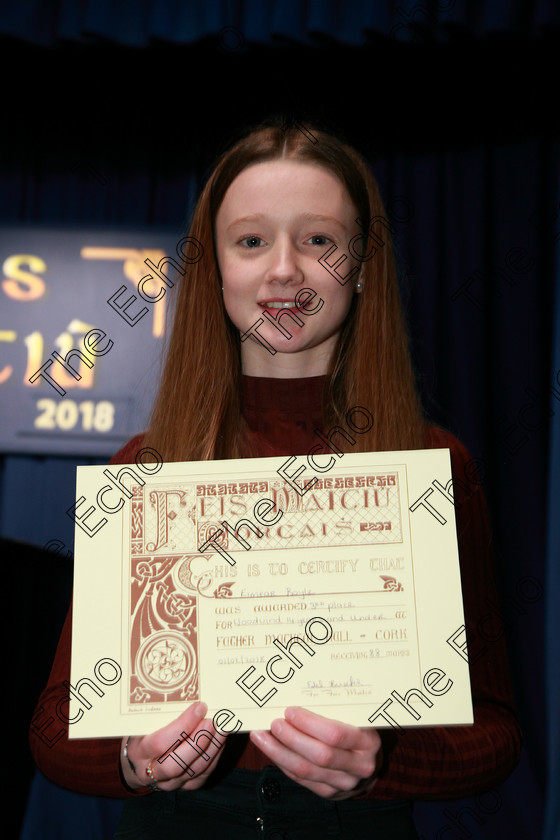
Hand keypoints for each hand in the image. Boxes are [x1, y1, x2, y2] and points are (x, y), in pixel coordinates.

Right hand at [121, 701, 225, 791]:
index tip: (199, 707)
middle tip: (213, 721)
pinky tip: (221, 740)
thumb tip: (190, 695)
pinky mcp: (185, 787)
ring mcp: (169, 783)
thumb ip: (161, 714)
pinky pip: (203, 776)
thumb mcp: (144, 722)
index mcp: (139, 752)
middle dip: (198, 741)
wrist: (138, 763)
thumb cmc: (143, 734)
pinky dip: (215, 757)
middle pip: (176, 763)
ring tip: (222, 728)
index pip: (160, 742)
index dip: (182, 725)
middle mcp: (151, 772)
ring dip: (212, 748)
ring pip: (193, 771)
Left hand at [249, 706, 381, 798]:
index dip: (309, 723)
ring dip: (279, 753)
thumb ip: (335, 710)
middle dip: (292, 738)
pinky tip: (271, 750)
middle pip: (320, 755)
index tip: (290, 711)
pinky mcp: (329, 793)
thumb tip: (298, 692)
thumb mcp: (356, 717)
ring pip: (306, 771)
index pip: (335, 734)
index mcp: (368, 742)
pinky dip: (283, 763)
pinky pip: (302, 780)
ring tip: (262, 736)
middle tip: (274, 723)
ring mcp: (344, 783)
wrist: (369, 764)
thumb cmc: (358, 731)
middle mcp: (359, 766)